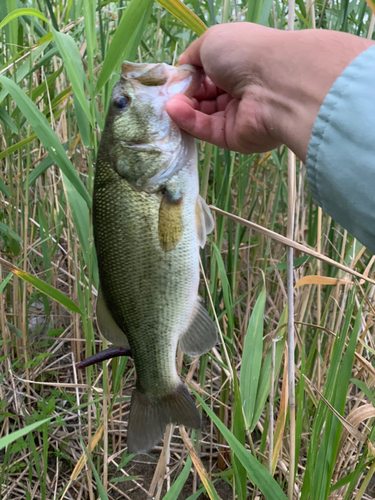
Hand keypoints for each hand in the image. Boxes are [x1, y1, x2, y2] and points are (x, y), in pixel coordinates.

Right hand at [166, 23, 372, 160]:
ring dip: (183, 107)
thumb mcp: (212, 41)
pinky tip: (174, 111)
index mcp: (237, 64)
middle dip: (183, 94)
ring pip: (202, 115)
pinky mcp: (233, 138)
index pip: (206, 73)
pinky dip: (189, 121)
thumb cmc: (244, 54)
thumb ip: (193, 56)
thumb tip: (182, 69)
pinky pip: (206, 130)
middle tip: (166, 94)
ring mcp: (236, 115)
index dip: (188, 76)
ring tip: (168, 103)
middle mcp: (238, 90)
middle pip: (203, 96)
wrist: (275, 85)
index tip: (171, 79)